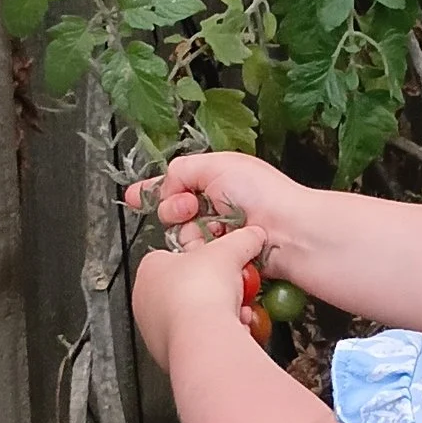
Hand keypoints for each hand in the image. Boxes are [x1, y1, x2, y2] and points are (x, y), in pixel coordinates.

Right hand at [128, 151, 303, 260]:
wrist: (288, 231)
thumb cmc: (262, 194)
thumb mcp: (216, 165)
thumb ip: (180, 171)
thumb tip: (164, 187)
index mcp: (216, 178)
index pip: (176, 183)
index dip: (153, 190)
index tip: (133, 197)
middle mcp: (216, 205)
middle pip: (174, 211)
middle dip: (174, 208)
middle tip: (187, 209)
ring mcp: (219, 232)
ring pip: (182, 235)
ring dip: (190, 231)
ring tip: (210, 229)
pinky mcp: (222, 257)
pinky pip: (196, 255)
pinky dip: (202, 250)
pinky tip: (215, 245)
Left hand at [132, 225, 269, 368]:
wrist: (203, 338)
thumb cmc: (199, 293)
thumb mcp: (228, 251)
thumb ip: (242, 240)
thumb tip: (251, 236)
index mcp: (149, 269)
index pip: (175, 256)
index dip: (204, 258)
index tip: (223, 261)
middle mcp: (145, 301)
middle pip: (188, 288)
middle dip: (216, 289)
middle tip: (234, 287)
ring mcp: (155, 330)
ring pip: (194, 316)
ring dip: (220, 312)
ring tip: (237, 310)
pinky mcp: (170, 353)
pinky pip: (198, 339)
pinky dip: (217, 334)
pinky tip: (233, 329)